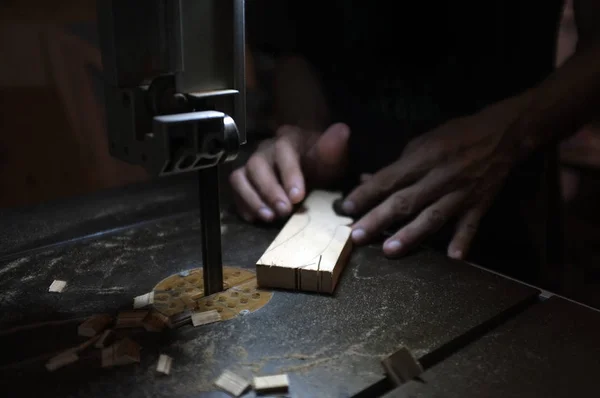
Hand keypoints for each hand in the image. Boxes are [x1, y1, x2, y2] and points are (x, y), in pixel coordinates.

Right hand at [230, 123, 349, 221]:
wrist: (311, 172)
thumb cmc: (321, 165)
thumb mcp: (333, 159)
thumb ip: (334, 148)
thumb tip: (342, 130)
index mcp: (289, 140)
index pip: (283, 151)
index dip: (289, 174)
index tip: (298, 197)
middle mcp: (266, 150)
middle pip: (257, 165)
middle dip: (270, 190)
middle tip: (284, 211)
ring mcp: (251, 165)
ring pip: (240, 177)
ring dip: (253, 199)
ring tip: (269, 217)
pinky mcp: (244, 181)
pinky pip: (236, 190)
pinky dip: (243, 204)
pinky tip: (256, 218)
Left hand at [341, 95, 528, 259]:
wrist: (502, 135)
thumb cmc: (455, 136)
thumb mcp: (422, 142)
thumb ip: (396, 165)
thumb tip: (367, 180)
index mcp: (424, 158)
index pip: (389, 178)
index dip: (367, 193)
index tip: (347, 207)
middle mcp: (440, 177)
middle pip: (406, 201)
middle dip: (379, 219)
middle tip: (357, 236)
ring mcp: (461, 193)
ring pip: (433, 216)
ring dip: (411, 234)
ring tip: (390, 250)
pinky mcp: (479, 205)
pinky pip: (470, 225)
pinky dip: (462, 241)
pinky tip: (452, 257)